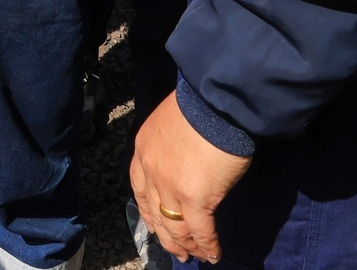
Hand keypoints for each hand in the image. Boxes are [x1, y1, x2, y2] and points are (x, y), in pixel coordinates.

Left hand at [129, 91, 251, 264]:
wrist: (216, 103)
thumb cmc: (200, 106)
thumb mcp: (171, 123)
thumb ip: (170, 147)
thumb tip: (184, 162)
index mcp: (142, 150)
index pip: (140, 191)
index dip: (149, 212)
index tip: (156, 226)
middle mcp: (151, 172)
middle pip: (156, 213)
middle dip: (166, 236)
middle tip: (177, 250)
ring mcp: (170, 187)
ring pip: (175, 227)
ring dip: (186, 245)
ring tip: (195, 257)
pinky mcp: (195, 198)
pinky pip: (200, 230)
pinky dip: (207, 246)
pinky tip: (212, 254)